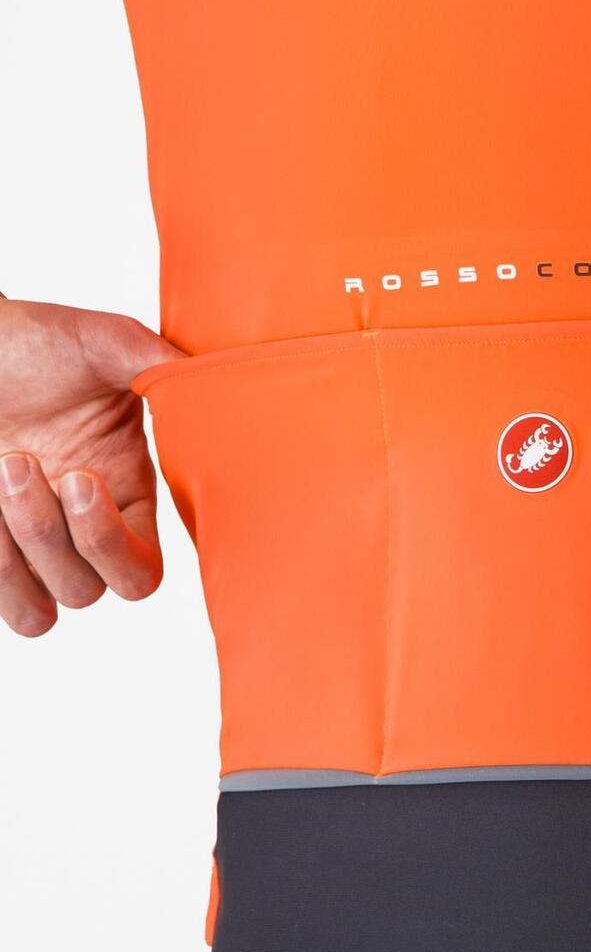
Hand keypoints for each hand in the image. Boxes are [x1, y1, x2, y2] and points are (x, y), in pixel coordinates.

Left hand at [0, 297, 183, 635]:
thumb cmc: (29, 344)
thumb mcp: (101, 343)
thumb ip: (156, 362)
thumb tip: (208, 376)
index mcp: (127, 493)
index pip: (143, 570)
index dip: (114, 544)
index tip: (82, 477)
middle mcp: (84, 528)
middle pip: (91, 590)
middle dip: (52, 534)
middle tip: (20, 461)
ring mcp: (32, 546)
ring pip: (45, 608)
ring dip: (17, 549)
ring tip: (0, 466)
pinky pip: (10, 606)